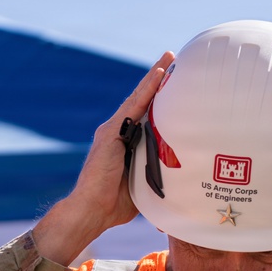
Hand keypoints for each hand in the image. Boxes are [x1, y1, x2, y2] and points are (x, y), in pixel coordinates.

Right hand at [34, 51, 174, 264]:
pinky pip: (132, 107)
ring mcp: (112, 131)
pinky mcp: (109, 133)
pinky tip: (160, 75)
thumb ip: (155, 178)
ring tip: (171, 58)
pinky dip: (146, 90)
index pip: (147, 115)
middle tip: (175, 59)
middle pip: (142, 101)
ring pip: (138, 99)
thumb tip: (180, 185)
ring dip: (155, 77)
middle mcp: (117, 132)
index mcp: (126, 144)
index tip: (176, 82)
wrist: (91, 212)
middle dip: (158, 80)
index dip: (160, 98)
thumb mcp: (143, 187)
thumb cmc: (114, 206)